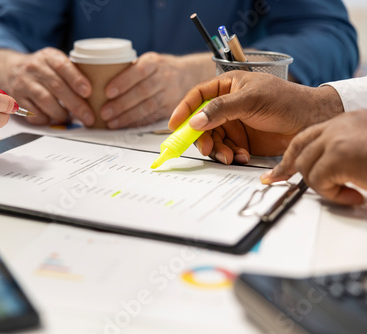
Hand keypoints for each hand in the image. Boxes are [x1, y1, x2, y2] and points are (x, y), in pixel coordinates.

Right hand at [0, 48, 93, 125]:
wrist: (9, 68)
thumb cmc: (41, 68)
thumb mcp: (55, 61)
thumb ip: (72, 72)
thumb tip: (97, 93)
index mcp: (49, 56)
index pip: (63, 66)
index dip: (76, 79)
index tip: (88, 92)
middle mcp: (35, 68)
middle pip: (57, 87)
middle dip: (76, 105)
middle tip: (89, 117)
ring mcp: (24, 83)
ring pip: (45, 101)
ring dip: (61, 113)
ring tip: (70, 118)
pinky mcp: (17, 98)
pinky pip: (34, 113)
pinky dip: (47, 118)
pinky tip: (53, 118)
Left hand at [101, 52, 214, 128]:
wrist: (187, 75)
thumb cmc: (158, 69)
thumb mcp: (147, 61)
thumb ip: (129, 70)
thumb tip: (100, 81)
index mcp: (154, 62)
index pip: (139, 71)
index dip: (123, 82)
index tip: (107, 92)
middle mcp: (164, 77)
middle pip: (142, 92)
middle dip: (121, 104)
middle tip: (104, 112)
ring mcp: (169, 94)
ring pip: (147, 107)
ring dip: (127, 117)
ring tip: (111, 122)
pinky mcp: (171, 109)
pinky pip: (153, 117)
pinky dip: (137, 123)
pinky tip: (124, 126)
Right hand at [169, 71, 343, 163]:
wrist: (311, 121)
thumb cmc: (285, 100)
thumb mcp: (251, 100)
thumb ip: (220, 109)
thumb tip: (194, 121)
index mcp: (226, 86)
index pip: (197, 96)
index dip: (184, 110)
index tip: (174, 125)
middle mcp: (226, 105)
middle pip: (201, 123)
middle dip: (203, 137)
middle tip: (207, 149)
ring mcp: (233, 123)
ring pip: (213, 139)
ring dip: (218, 150)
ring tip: (231, 156)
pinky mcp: (241, 140)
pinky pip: (226, 150)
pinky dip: (231, 155)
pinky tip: (243, 156)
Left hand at [260, 111, 366, 204]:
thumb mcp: (365, 149)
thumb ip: (346, 152)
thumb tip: (337, 170)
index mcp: (346, 122)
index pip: (308, 137)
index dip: (292, 155)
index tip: (278, 170)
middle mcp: (339, 125)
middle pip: (299, 150)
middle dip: (288, 170)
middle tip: (278, 181)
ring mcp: (337, 139)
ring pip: (304, 167)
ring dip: (322, 186)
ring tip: (347, 193)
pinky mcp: (340, 155)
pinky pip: (318, 181)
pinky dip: (333, 195)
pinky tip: (353, 196)